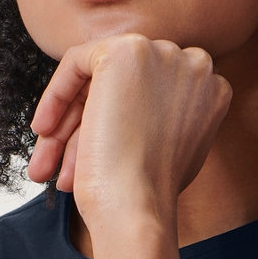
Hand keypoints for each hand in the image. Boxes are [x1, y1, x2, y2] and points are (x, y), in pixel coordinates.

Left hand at [27, 33, 232, 236]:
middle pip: (124, 88)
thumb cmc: (149, 194)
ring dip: (66, 125)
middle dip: (85, 128)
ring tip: (45, 166)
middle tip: (58, 165)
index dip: (118, 125)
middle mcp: (194, 64)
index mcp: (212, 90)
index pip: (152, 96)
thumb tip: (129, 113)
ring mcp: (162, 54)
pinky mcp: (126, 51)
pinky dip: (57, 95)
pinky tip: (45, 131)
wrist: (137, 206)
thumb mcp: (171, 150)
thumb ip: (163, 119)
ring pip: (97, 81)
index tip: (92, 154)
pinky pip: (78, 62)